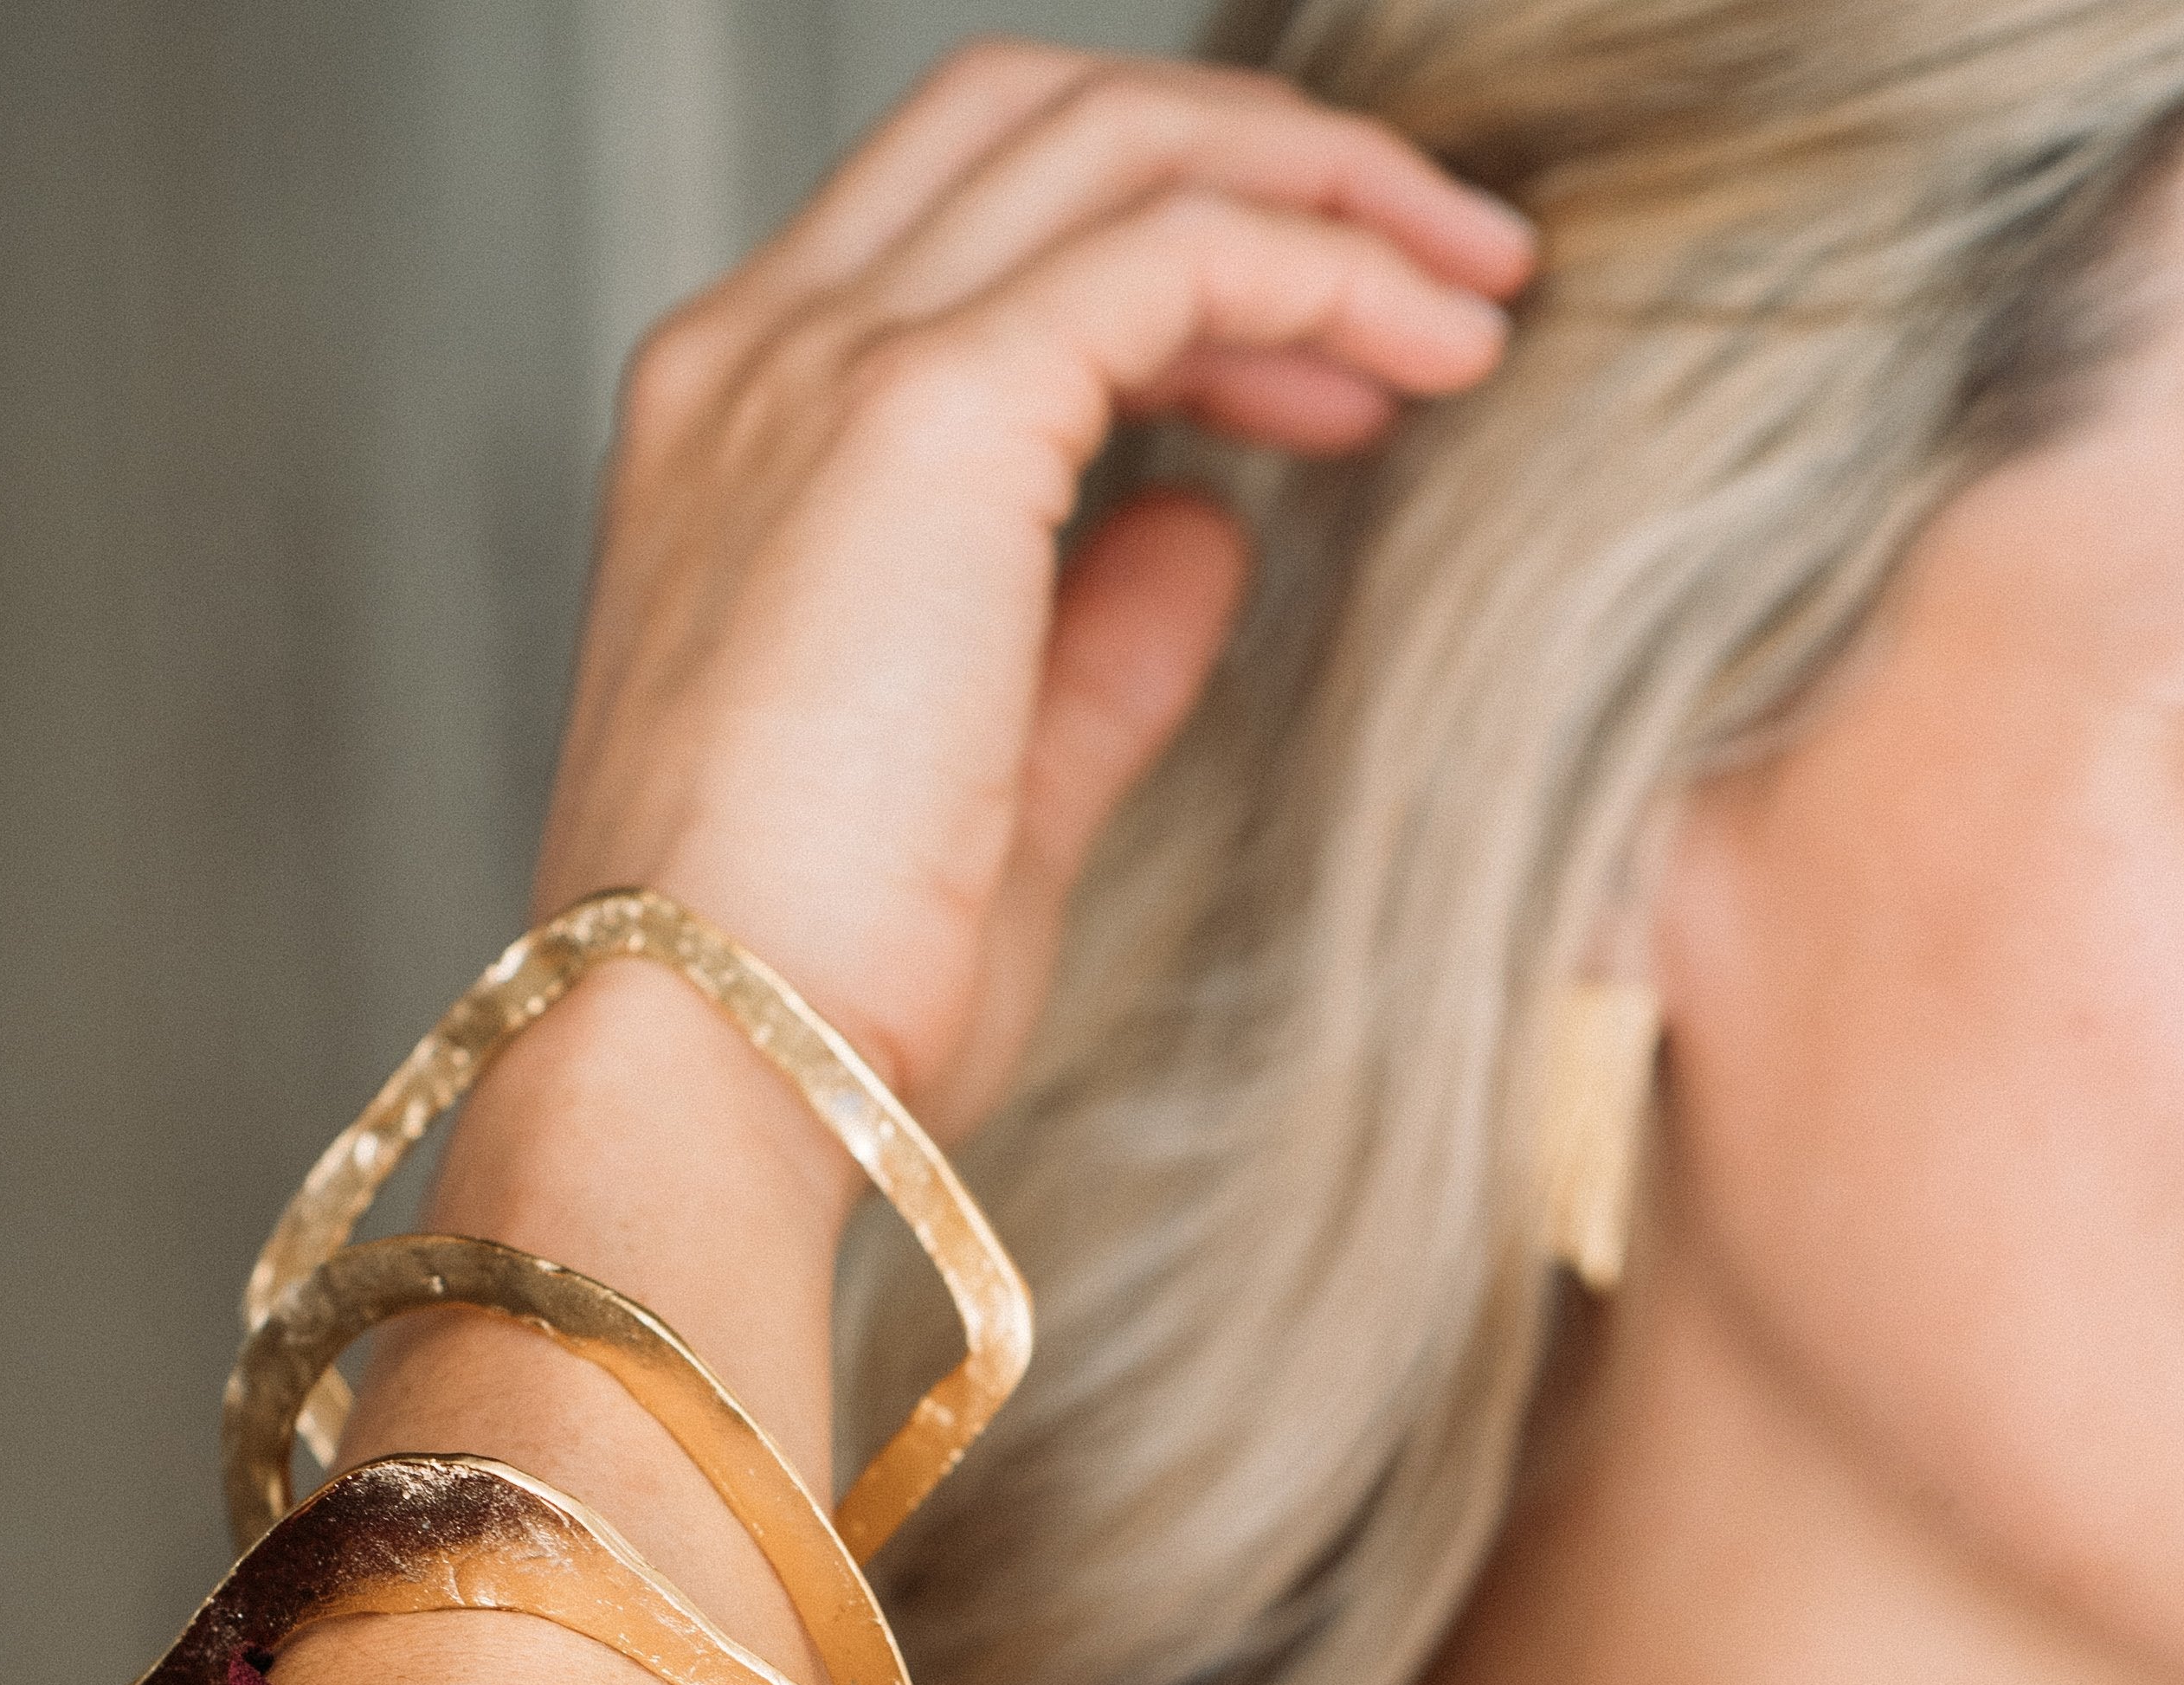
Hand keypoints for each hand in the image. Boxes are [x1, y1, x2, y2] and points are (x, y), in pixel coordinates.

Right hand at [536, 42, 1533, 1149]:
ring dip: (1324, 194)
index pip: (972, 225)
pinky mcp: (923, 410)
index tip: (1329, 372)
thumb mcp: (992, 789)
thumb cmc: (819, 987)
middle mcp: (755, 359)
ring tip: (1475, 300)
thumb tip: (1208, 528)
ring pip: (1114, 144)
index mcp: (737, 439)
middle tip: (1441, 274)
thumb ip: (1096, 642)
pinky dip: (1322, 264)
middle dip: (1264, 161)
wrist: (708, 1066)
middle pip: (1041, 121)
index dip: (1175, 249)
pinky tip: (1431, 349)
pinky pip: (1173, 249)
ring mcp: (821, 364)